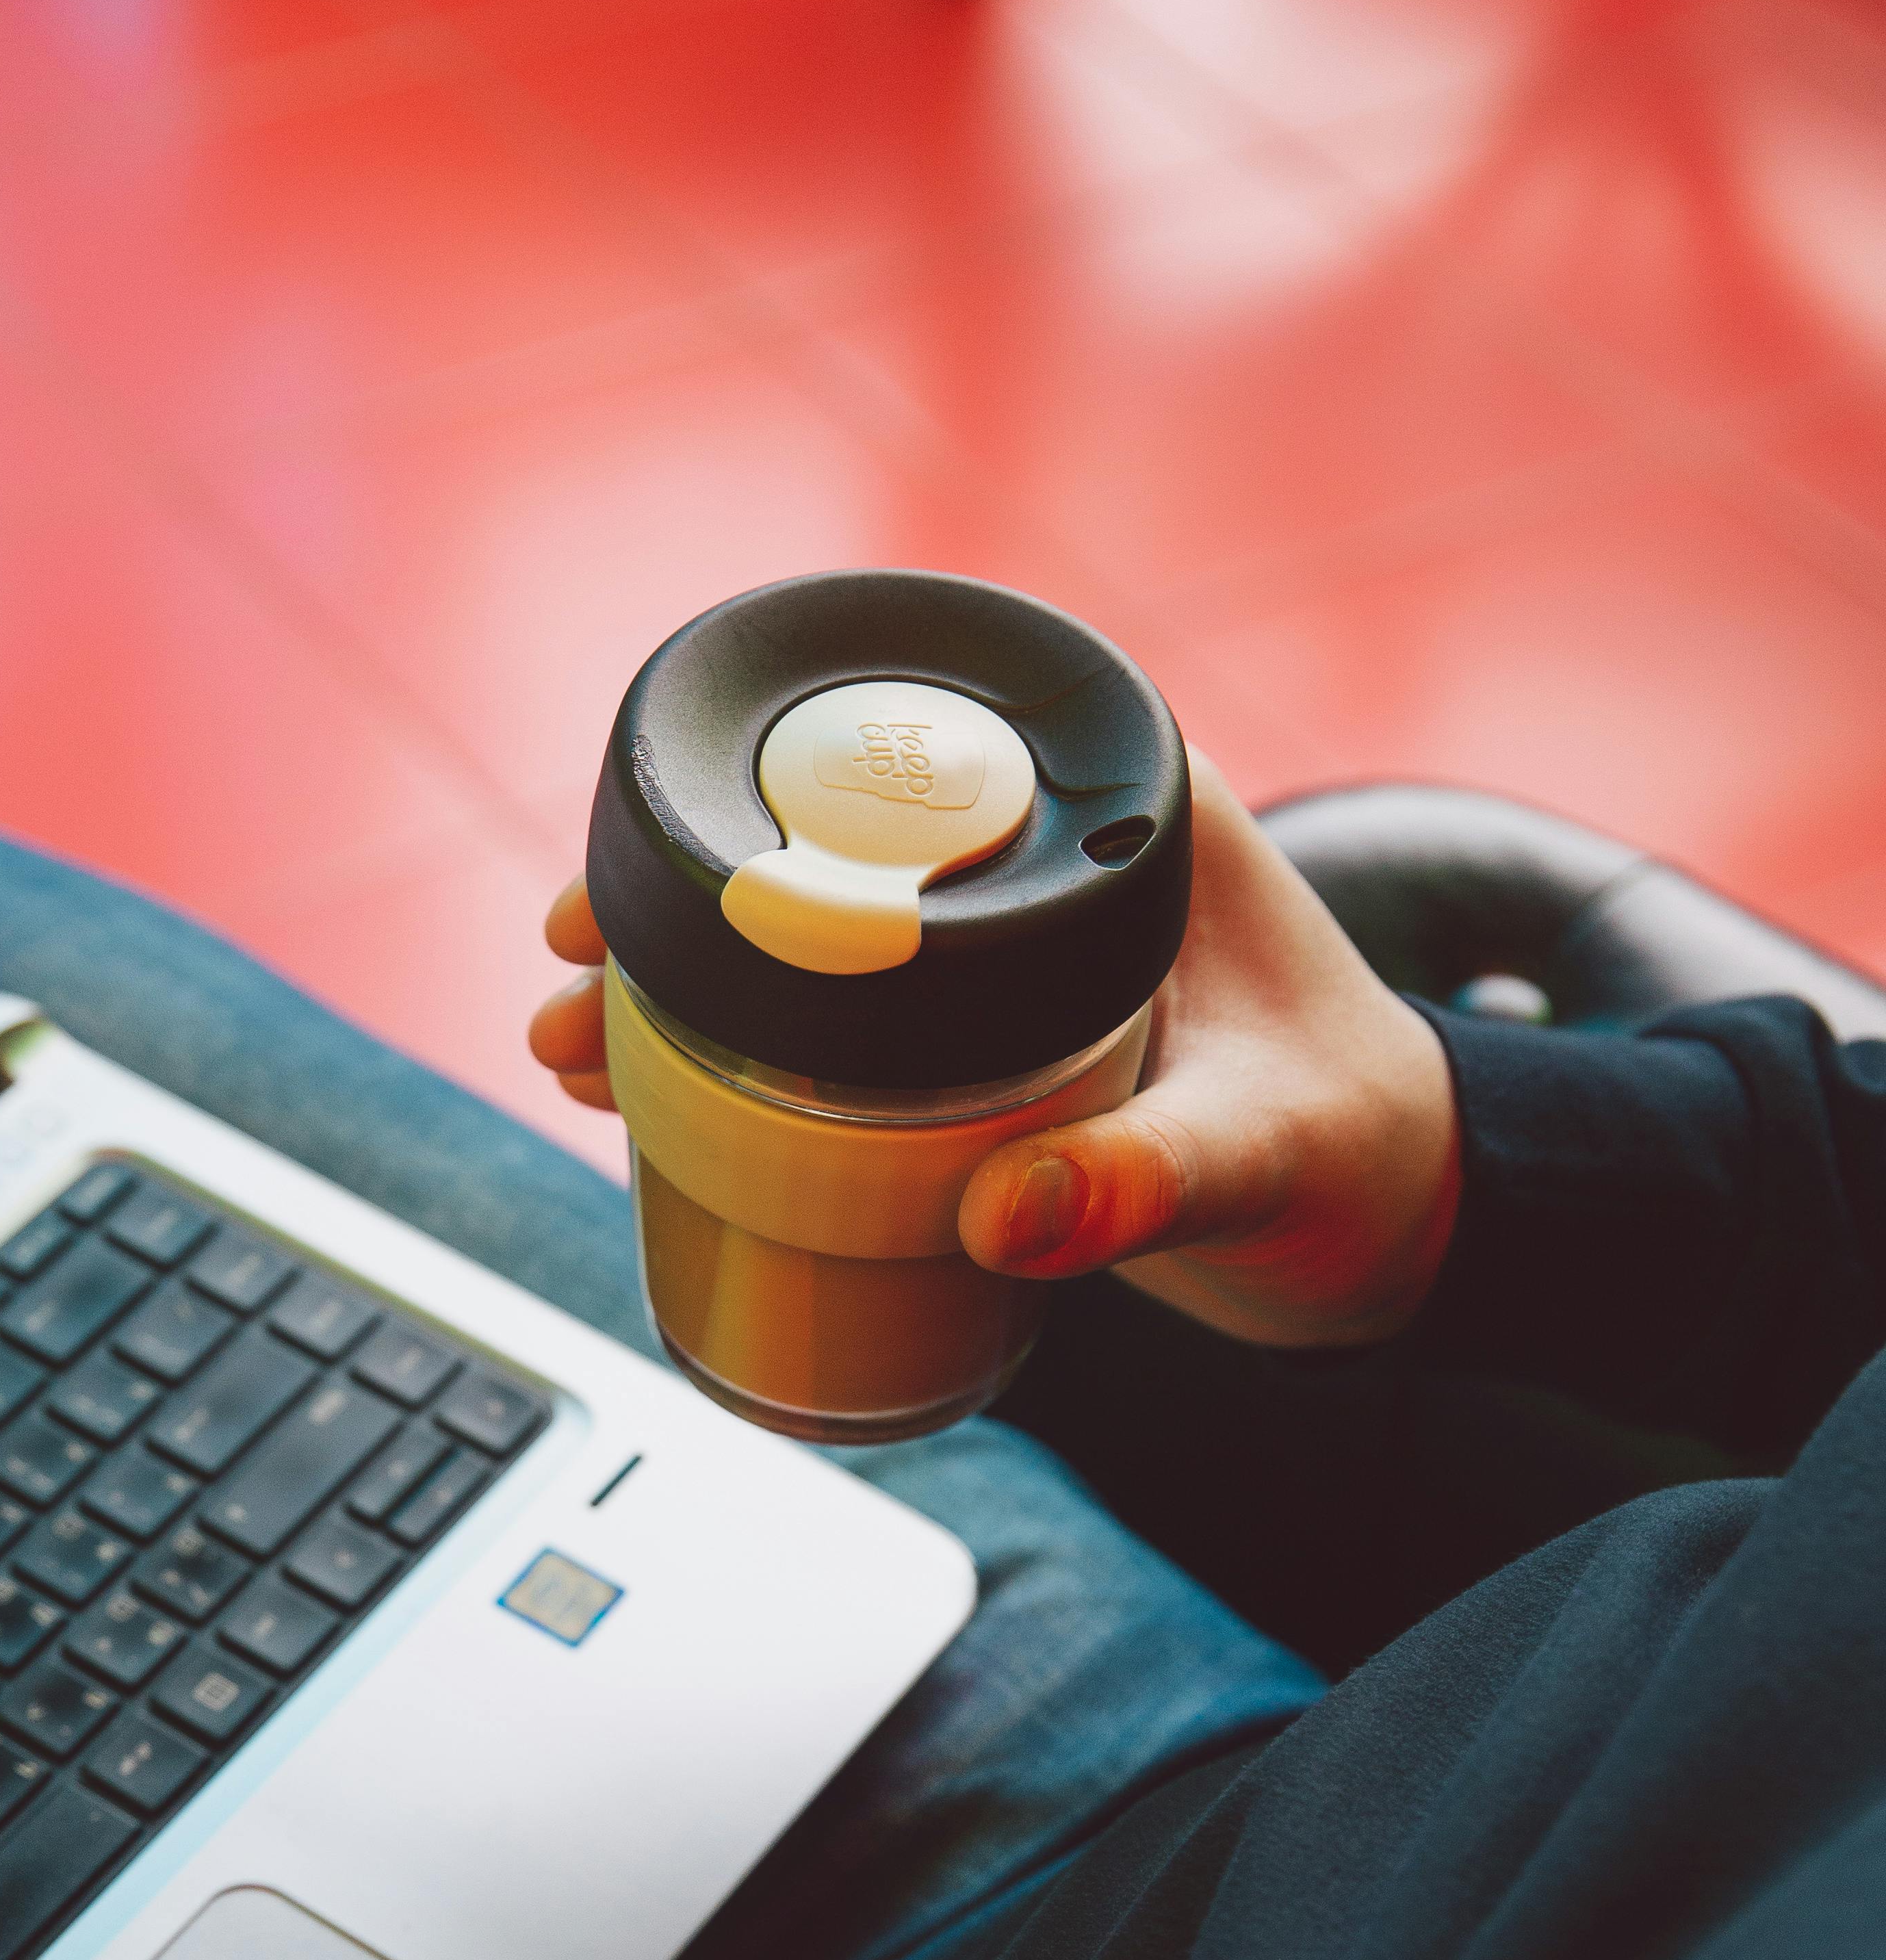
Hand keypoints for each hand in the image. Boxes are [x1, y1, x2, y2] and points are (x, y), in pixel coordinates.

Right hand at [529, 754, 1461, 1349]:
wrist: (1395, 1218)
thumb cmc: (1359, 1152)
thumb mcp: (1259, 1161)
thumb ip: (1141, 1186)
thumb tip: (1000, 1219)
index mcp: (1120, 804)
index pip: (903, 740)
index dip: (743, 791)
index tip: (626, 871)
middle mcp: (1047, 850)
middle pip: (817, 840)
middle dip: (668, 904)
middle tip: (563, 973)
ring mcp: (1005, 947)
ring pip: (807, 937)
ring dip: (677, 985)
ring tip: (566, 1048)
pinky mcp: (982, 1036)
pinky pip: (830, 1022)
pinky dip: (734, 1052)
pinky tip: (639, 1093)